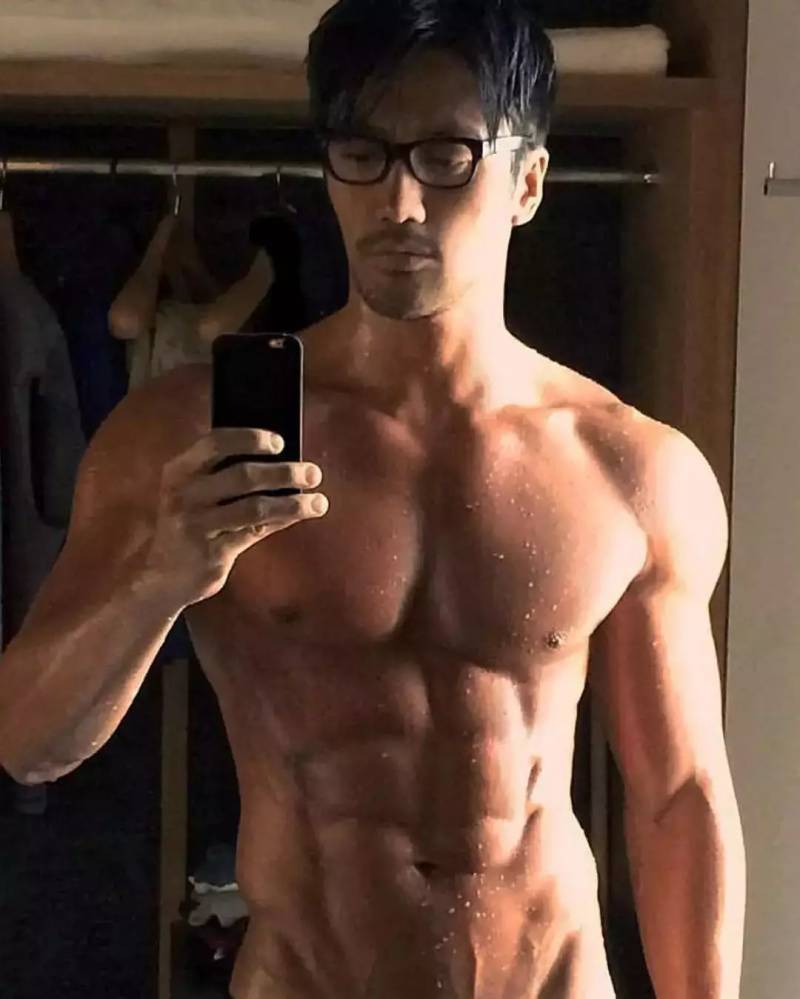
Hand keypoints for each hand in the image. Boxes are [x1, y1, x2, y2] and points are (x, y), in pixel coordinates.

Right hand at [144, 428, 327, 605]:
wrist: (159, 577)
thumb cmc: (189, 524)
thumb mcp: (194, 494)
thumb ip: (226, 474)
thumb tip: (283, 459)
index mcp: (179, 471)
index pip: (216, 442)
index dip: (251, 438)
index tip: (281, 441)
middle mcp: (184, 495)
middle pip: (243, 475)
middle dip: (284, 472)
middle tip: (314, 472)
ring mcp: (196, 525)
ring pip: (254, 507)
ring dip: (292, 503)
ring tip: (319, 501)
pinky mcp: (210, 554)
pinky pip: (254, 532)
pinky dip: (281, 522)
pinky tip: (300, 515)